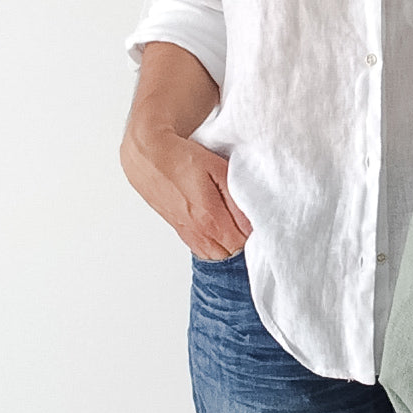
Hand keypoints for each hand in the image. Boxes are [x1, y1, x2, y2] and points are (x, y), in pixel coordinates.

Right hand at [120, 127, 251, 260]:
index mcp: (210, 218)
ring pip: (218, 256)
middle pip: (232, 253)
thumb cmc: (182, 158)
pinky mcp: (180, 231)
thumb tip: (251, 222)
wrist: (148, 157)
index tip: (264, 223)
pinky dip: (216, 247)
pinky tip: (223, 232)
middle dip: (246, 243)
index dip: (257, 234)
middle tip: (254, 226)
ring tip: (239, 229)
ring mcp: (188, 234)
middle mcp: (198, 232)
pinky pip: (204, 251)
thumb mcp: (218, 170)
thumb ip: (236, 198)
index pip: (244, 243)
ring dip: (231, 247)